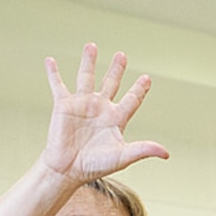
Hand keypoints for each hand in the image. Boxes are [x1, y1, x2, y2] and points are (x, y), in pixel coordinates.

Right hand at [40, 44, 168, 185]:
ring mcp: (82, 104)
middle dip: (116, 69)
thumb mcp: (123, 156)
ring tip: (92, 46)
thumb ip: (143, 150)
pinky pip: (58, 85)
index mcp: (116, 119)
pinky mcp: (63, 105)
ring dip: (88, 62)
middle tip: (122, 55)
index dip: (139, 89)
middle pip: (111, 83)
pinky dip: (53, 73)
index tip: (147, 78)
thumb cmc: (96, 165)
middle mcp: (100, 108)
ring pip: (87, 77)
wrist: (69, 169)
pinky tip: (49, 60)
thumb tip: (166, 153)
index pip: (131, 100)